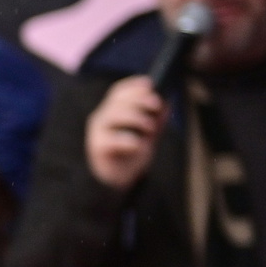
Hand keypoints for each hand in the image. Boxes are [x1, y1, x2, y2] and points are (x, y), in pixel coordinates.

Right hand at [86, 75, 165, 189]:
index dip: (134, 85)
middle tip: (156, 105)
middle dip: (140, 99)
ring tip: (150, 129)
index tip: (151, 84)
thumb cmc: (131, 155)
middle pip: (118, 100)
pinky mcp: (98, 147)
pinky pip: (112, 138)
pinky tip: (138, 145)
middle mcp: (102, 118)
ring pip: (115, 115)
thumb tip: (168, 101)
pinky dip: (129, 140)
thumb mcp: (148, 134)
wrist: (117, 181)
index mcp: (112, 111)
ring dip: (137, 118)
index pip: (119, 91)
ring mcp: (97, 132)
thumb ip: (157, 119)